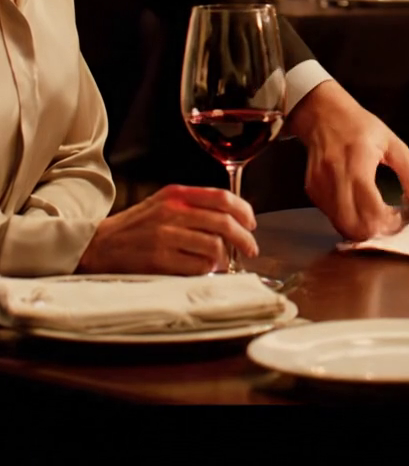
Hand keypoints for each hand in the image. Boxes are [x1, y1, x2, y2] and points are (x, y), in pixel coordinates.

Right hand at [78, 184, 258, 274]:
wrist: (98, 245)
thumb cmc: (134, 227)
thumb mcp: (162, 204)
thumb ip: (192, 205)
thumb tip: (229, 218)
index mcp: (176, 195)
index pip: (221, 197)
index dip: (243, 210)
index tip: (252, 223)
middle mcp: (172, 212)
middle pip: (223, 223)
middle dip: (244, 238)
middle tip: (250, 249)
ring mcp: (165, 236)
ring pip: (214, 247)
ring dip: (224, 258)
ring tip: (223, 263)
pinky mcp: (159, 260)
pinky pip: (197, 266)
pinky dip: (207, 270)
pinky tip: (204, 270)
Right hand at [287, 80, 408, 240]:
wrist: (322, 113)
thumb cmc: (360, 126)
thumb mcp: (392, 143)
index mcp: (358, 165)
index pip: (372, 210)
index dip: (389, 223)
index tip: (401, 217)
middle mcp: (335, 180)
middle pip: (355, 227)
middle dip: (376, 232)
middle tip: (389, 222)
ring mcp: (320, 188)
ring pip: (342, 226)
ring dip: (361, 229)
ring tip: (377, 216)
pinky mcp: (312, 191)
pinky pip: (332, 217)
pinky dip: (348, 219)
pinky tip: (360, 208)